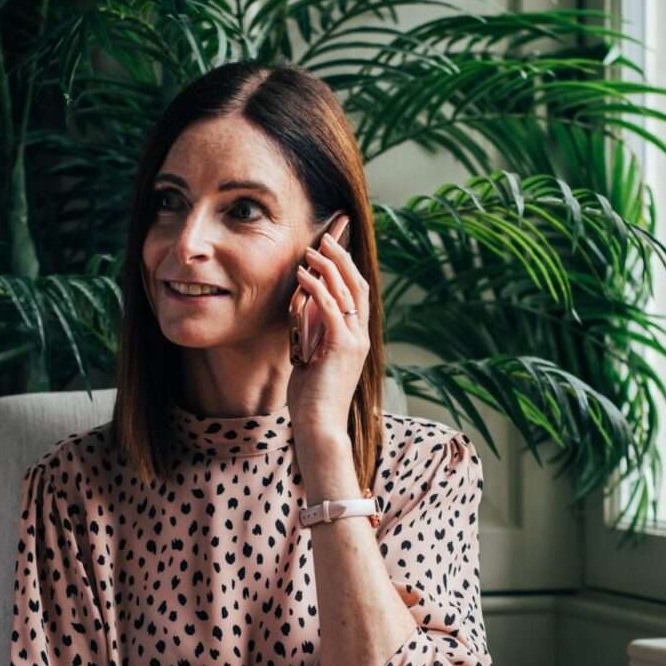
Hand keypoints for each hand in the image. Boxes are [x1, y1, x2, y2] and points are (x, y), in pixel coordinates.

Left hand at [286, 213, 369, 436]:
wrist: (320, 426)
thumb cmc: (313, 399)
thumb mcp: (313, 359)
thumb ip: (314, 335)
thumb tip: (304, 310)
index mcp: (357, 339)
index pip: (357, 294)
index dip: (347, 269)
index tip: (332, 250)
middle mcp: (361, 336)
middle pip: (357, 284)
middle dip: (342, 258)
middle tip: (325, 238)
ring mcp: (355, 340)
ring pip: (346, 290)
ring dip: (328, 266)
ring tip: (312, 250)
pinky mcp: (341, 346)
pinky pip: (330, 307)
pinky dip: (317, 287)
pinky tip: (304, 275)